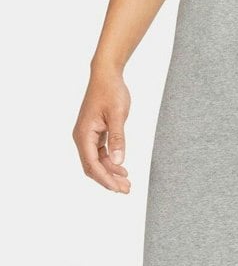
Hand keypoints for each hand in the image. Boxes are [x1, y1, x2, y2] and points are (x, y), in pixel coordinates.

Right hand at [73, 69, 131, 192]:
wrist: (107, 76)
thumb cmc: (111, 92)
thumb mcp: (118, 115)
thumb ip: (118, 139)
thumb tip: (118, 161)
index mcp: (84, 134)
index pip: (92, 164)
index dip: (105, 179)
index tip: (118, 189)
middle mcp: (82, 137)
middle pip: (92, 167)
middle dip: (108, 180)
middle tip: (126, 190)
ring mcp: (88, 136)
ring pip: (97, 162)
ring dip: (110, 173)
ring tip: (127, 183)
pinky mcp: (95, 133)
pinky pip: (100, 153)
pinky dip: (111, 163)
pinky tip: (122, 169)